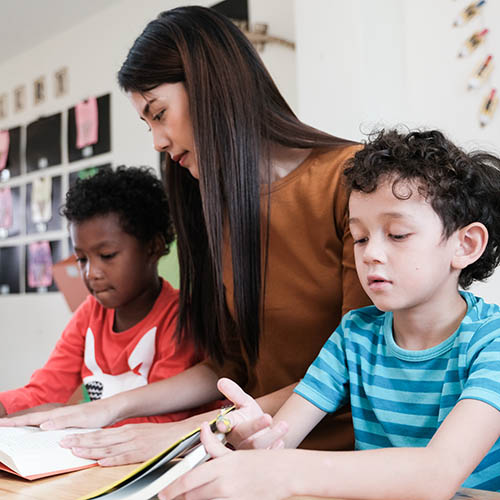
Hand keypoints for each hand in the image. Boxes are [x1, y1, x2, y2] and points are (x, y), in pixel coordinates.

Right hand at [0, 398, 115, 429]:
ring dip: (25, 424)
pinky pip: (47, 423)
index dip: (16, 422)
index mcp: (58, 414)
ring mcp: (62, 417)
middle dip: (16, 422)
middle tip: (1, 426)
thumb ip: (62, 421)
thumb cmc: (98, 413)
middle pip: (32, 419)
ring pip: (39, 420)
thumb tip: (42, 425)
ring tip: (13, 428)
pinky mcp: (67, 420)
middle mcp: (58, 414)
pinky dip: (37, 426)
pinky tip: (38, 430)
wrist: (111, 409)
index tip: (1, 424)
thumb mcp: (80, 419)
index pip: (32, 419)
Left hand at [60, 419, 203, 465]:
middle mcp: (129, 435)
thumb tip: (108, 447)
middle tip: (63, 442)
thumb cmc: (161, 436)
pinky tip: (101, 462)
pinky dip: (112, 460)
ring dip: (90, 450)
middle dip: (80, 441)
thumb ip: (125, 439)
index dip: (83, 436)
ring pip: (108, 448)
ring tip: (74, 452)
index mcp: (128, 430)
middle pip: (100, 439)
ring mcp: (135, 444)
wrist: (182, 433)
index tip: (68, 438)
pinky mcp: (143, 453)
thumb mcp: (141, 433)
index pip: (101, 434)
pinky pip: (125, 457)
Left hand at [158, 422, 291, 499]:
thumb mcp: (236, 451)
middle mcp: (224, 484)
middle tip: (169, 497)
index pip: (189, 479)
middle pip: (191, 496)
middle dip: (178, 497)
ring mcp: (232, 498)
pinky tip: (207, 499)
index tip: (163, 493)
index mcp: (222, 467)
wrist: (288, 473)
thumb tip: (202, 429)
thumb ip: (215, 445)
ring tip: (186, 499)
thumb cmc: (263, 460)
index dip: (172, 488)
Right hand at [215, 378, 287, 449]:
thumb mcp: (243, 401)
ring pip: (257, 446)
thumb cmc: (248, 415)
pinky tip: (281, 441)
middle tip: (268, 417)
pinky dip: (275, 449)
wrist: (259, 432)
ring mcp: (249, 450)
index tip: (223, 424)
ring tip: (284, 424)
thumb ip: (233, 392)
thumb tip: (221, 381)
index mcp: (231, 425)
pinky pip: (267, 456)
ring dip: (271, 435)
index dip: (224, 424)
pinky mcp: (260, 458)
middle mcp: (237, 439)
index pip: (226, 423)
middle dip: (256, 426)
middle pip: (244, 434)